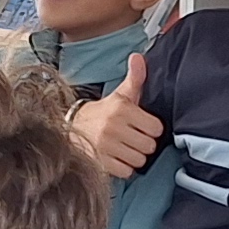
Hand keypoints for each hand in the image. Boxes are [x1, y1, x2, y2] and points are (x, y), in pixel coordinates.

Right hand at [72, 53, 162, 174]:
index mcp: (122, 109)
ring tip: (124, 148)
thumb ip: (135, 78)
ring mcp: (106, 145)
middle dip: (144, 144)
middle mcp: (114, 126)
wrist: (72, 127)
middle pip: (149, 146)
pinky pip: (126, 172)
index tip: (142, 127)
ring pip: (139, 160)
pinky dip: (124, 168)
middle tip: (133, 139)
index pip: (156, 128)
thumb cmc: (104, 112)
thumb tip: (138, 57)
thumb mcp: (120, 94)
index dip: (151, 129)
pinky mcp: (101, 162)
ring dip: (134, 157)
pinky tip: (117, 158)